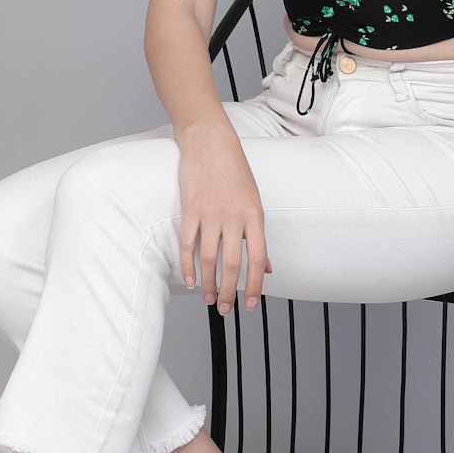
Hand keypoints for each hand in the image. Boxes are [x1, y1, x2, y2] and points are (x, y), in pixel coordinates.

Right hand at [177, 124, 271, 314]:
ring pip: (208, 258)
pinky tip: (190, 280)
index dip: (254, 285)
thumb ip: (258, 235)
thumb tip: (267, 267)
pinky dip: (187, 265)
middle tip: (225, 309)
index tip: (250, 304)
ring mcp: (211, 214)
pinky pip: (188, 244)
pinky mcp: (190, 210)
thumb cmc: (235, 172)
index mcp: (255, 216)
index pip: (258, 259)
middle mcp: (234, 217)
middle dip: (229, 292)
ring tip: (208, 298)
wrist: (211, 143)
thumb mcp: (255, 202)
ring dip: (208, 283)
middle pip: (232, 264)